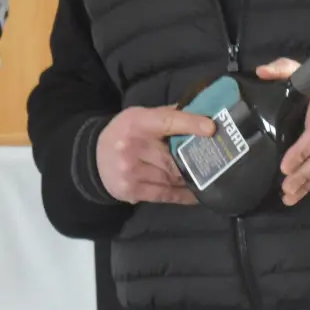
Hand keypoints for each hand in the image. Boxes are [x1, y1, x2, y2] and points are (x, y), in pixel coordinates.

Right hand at [95, 105, 216, 204]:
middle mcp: (131, 147)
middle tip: (217, 159)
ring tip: (208, 176)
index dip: (190, 124)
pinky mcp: (132, 190)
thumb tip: (201, 114)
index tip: (211, 128)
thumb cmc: (123, 134)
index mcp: (136, 122)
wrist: (93, 159)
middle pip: (172, 157)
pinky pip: (166, 194)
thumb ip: (167, 115)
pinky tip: (196, 194)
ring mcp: (130, 171)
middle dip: (194, 160)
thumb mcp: (139, 116)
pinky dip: (184, 195)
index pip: (166, 121)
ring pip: (172, 177)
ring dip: (190, 178)